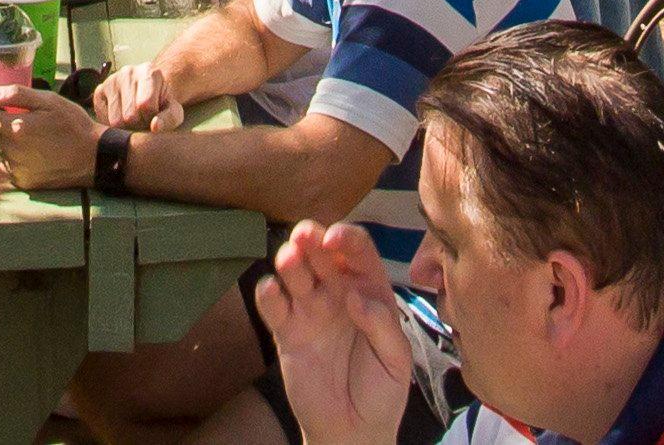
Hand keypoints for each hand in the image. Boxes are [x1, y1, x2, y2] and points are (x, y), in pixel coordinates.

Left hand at [0, 77, 99, 193]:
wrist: (93, 158)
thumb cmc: (72, 125)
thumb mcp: (49, 101)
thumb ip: (17, 94)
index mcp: (17, 128)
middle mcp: (13, 151)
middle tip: (20, 117)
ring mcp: (17, 169)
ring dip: (7, 139)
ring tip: (31, 135)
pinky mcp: (22, 181)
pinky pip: (8, 164)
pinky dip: (14, 156)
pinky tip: (33, 151)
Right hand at [92, 58, 179, 133]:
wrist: (147, 91)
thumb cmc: (161, 102)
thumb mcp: (173, 110)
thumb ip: (170, 118)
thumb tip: (154, 126)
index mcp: (149, 71)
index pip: (145, 105)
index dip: (151, 118)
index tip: (154, 116)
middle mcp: (128, 71)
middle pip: (129, 115)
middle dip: (138, 124)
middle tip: (143, 120)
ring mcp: (111, 80)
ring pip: (115, 120)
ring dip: (125, 127)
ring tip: (133, 119)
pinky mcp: (99, 90)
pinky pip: (102, 118)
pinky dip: (112, 124)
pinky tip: (121, 116)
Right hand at [252, 220, 418, 444]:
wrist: (353, 431)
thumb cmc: (382, 391)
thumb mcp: (396, 359)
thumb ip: (383, 325)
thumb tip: (356, 295)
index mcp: (369, 291)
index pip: (358, 252)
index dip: (347, 238)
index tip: (336, 239)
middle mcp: (337, 293)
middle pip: (320, 254)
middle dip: (312, 238)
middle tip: (305, 236)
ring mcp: (309, 311)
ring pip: (294, 273)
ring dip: (289, 260)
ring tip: (289, 259)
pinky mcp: (286, 332)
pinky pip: (272, 306)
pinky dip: (267, 293)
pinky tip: (270, 290)